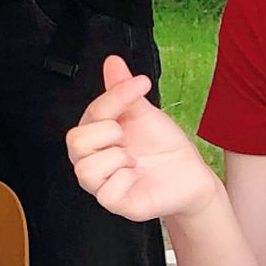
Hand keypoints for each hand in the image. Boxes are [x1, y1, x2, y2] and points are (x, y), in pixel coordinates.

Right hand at [66, 54, 222, 224]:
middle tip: (128, 138)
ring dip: (116, 158)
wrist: (190, 175)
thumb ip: (122, 89)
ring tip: (133, 159)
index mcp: (95, 136)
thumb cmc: (164, 146)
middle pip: (75, 141)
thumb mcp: (143, 113)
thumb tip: (112, 62)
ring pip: (85, 168)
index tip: (142, 84)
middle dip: (108, 133)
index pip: (91, 113)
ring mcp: (101, 184)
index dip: (116, 97)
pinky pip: (106, 191)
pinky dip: (125, 178)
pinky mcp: (115, 203)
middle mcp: (93, 160)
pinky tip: (137, 175)